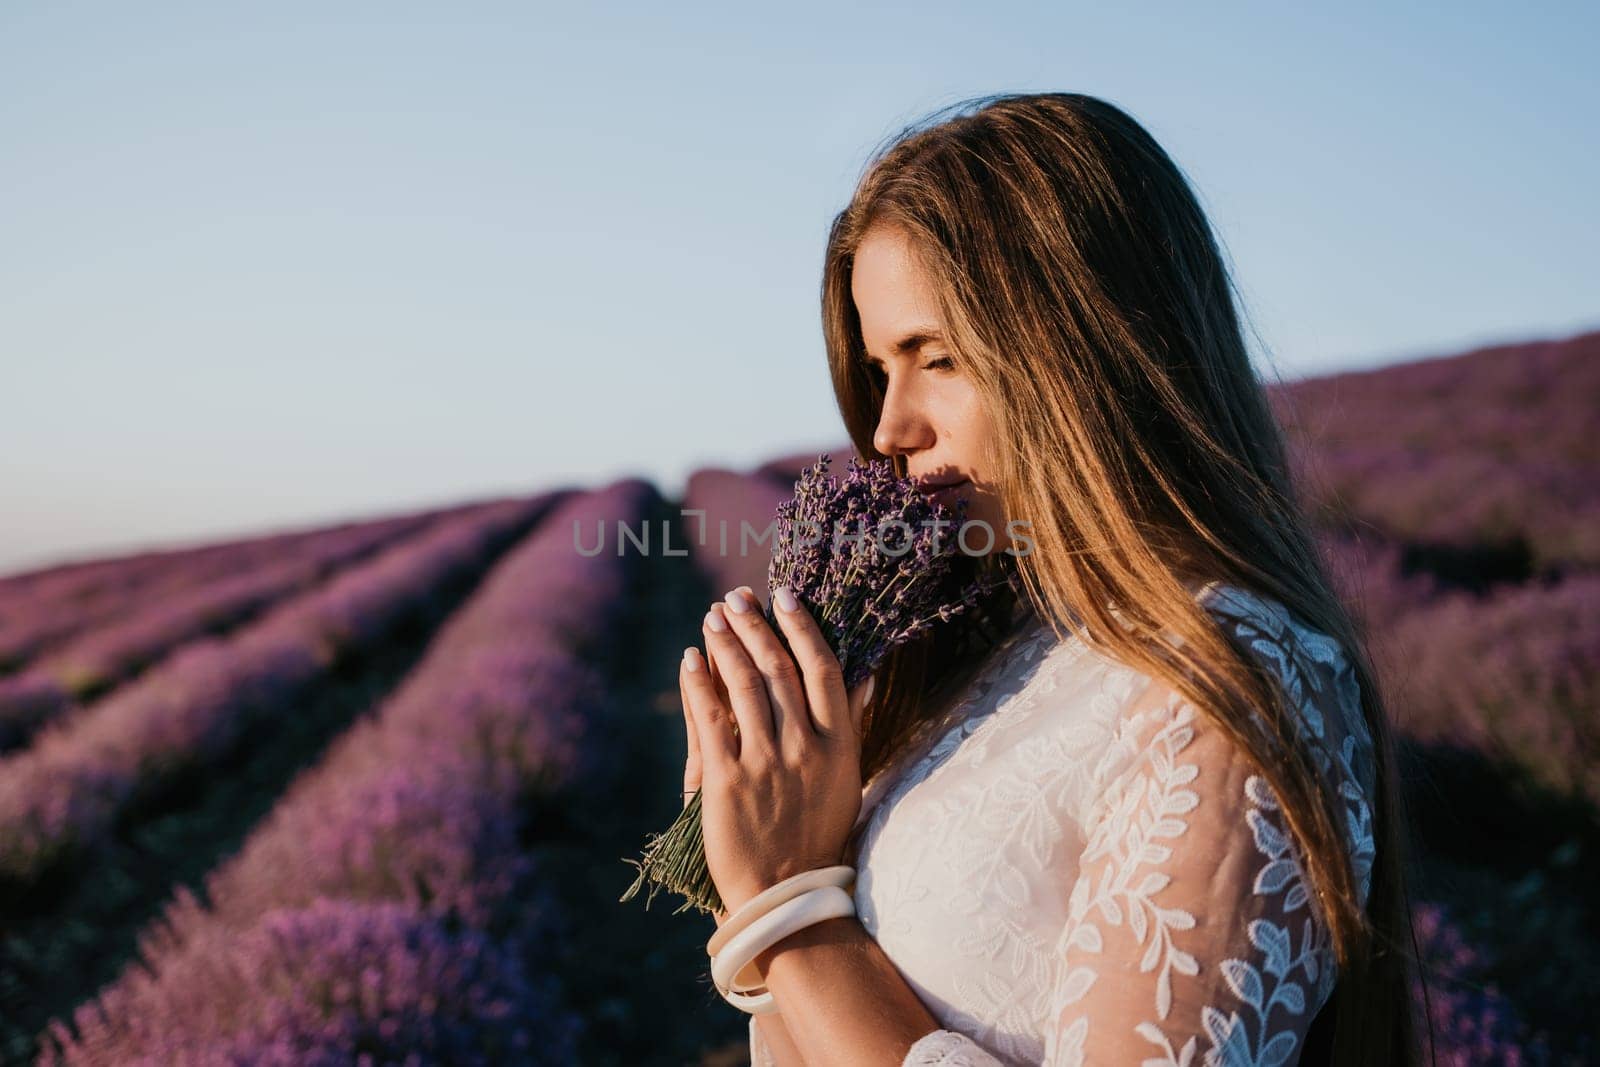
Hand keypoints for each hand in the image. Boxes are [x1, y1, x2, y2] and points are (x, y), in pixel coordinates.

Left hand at [680, 583, 875, 917]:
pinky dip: (698, 682)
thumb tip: (860, 674)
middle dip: (756, 625)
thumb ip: (846, 724)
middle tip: (737, 598)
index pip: (823, 668)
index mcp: (839, 745)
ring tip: (713, 618)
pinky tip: (690, 659)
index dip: (802, 627)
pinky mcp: (726, 780)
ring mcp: (764, 762)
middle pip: (778, 668)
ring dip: (726, 643)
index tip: (785, 596)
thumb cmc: (816, 832)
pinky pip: (709, 717)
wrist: (783, 893)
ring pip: (743, 683)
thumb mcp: (846, 777)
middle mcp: (804, 747)